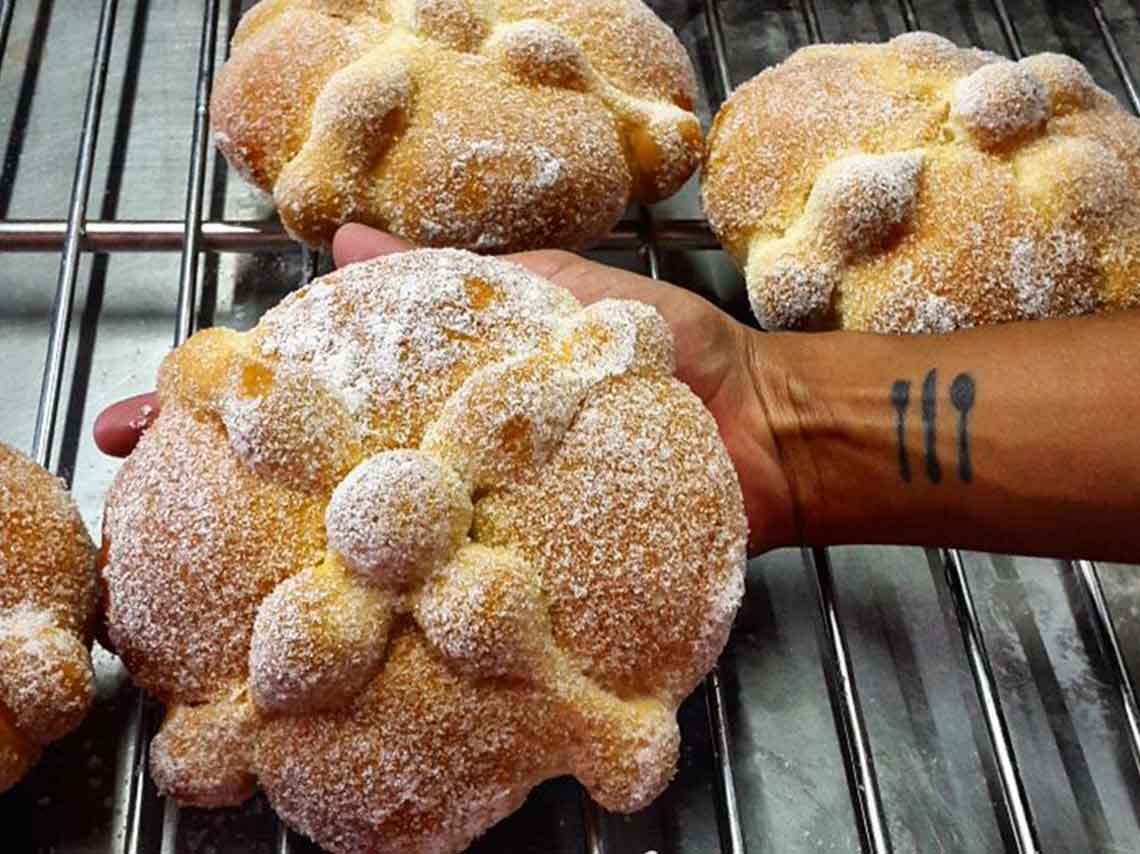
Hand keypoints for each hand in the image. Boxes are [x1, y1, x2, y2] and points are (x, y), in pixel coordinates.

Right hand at [95, 224, 797, 552]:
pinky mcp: (520, 578)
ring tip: (200, 573)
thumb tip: (348, 241)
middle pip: (322, 481)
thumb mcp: (557, 292)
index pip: (318, 398)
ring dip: (284, 559)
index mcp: (441, 400)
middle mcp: (446, 470)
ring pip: (370, 548)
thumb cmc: (662, 352)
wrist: (756, 429)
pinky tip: (328, 625)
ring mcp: (477, 530)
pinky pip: (448, 596)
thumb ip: (466, 279)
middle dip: (224, 487)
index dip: (231, 405)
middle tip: (143, 495)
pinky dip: (394, 610)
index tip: (154, 413)